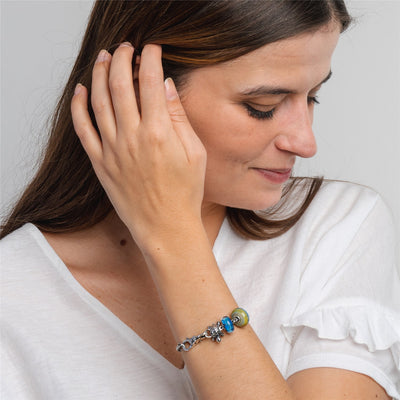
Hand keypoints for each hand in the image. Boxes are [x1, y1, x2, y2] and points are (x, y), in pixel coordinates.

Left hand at [71, 43, 206, 248]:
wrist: (165, 226)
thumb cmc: (185, 193)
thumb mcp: (195, 153)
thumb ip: (180, 117)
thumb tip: (166, 86)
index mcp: (160, 132)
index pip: (150, 81)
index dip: (151, 59)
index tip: (153, 48)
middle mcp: (132, 137)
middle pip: (121, 84)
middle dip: (122, 58)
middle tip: (126, 47)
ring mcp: (113, 150)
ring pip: (99, 101)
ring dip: (99, 74)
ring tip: (103, 57)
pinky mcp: (100, 163)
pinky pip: (83, 129)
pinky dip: (79, 106)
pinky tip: (81, 90)